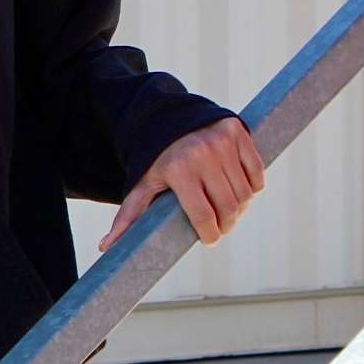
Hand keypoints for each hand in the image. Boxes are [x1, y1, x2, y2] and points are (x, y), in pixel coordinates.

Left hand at [100, 117, 265, 251]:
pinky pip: (257, 173)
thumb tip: (107, 247)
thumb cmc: (156, 158)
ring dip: (241, 208)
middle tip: (221, 228)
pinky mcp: (237, 132)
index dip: (209, 235)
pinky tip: (240, 190)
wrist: (168, 117)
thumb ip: (129, 216)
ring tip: (229, 210)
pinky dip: (253, 187)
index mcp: (177, 170)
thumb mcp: (143, 184)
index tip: (209, 240)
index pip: (203, 216)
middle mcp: (202, 155)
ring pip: (245, 193)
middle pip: (228, 208)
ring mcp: (222, 142)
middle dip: (226, 225)